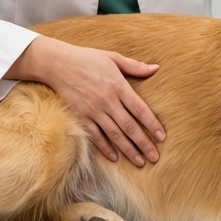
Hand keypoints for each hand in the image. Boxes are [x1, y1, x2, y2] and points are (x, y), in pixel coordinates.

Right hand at [5, 36, 164, 166]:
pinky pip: (95, 135)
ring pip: (115, 134)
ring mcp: (94, 110)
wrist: (58, 64)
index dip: (152, 124)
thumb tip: (156, 68)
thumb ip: (135, 66)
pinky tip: (115, 157)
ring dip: (128, 150)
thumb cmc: (88, 58)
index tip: (162, 137)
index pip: (140, 109)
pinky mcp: (81, 116)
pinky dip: (105, 148)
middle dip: (143, 143)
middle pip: (129, 126)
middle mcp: (108, 101)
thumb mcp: (113, 58)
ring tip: (139, 162)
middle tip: (155, 157)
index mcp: (119, 86)